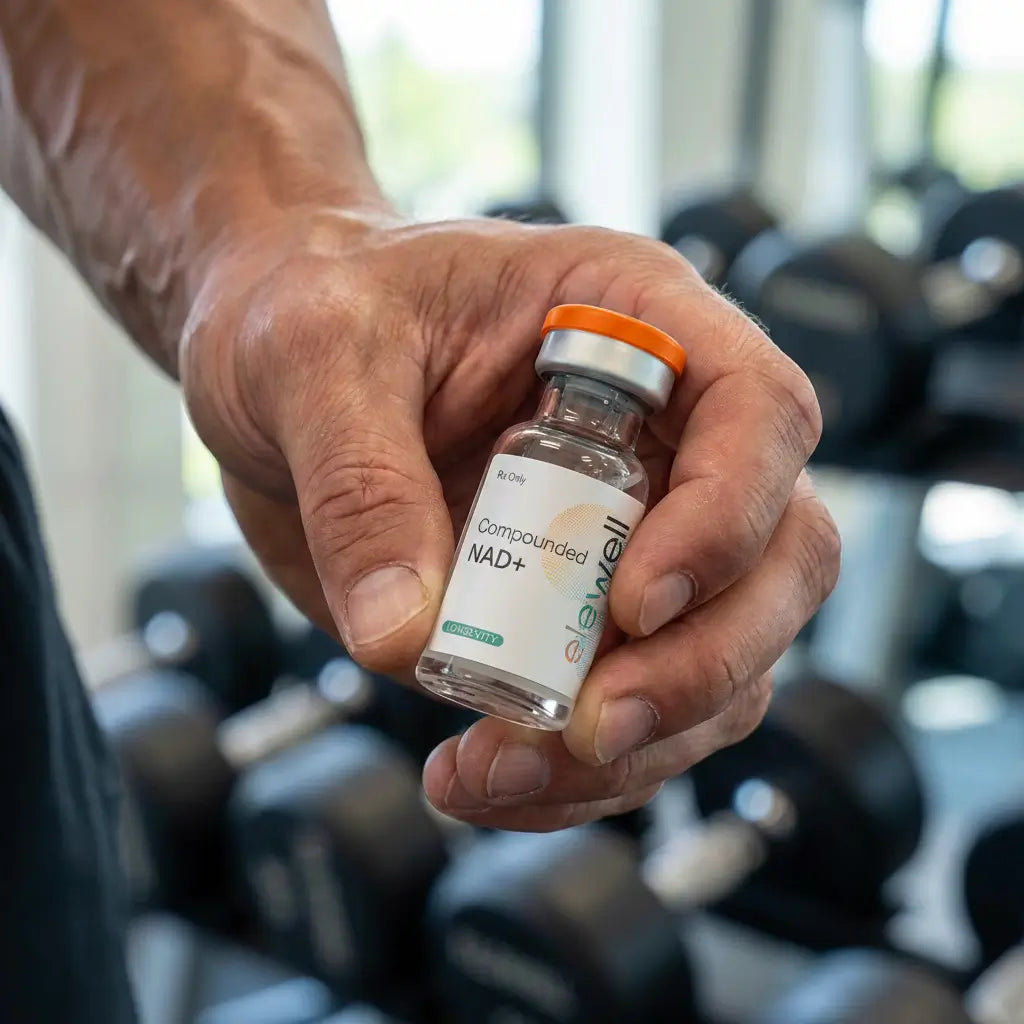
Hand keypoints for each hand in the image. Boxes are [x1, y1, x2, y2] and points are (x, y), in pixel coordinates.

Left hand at [181, 207, 839, 830]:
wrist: (269, 367)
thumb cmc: (306, 308)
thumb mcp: (315, 352)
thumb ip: (361, 485)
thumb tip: (407, 637)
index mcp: (630, 322)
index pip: (759, 413)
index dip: (728, 518)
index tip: (632, 603)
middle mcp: (658, 433)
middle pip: (778, 557)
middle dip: (702, 664)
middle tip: (593, 726)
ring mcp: (629, 532)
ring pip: (722, 660)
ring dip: (638, 744)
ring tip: (498, 771)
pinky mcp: (576, 615)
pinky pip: (630, 710)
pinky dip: (573, 773)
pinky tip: (480, 778)